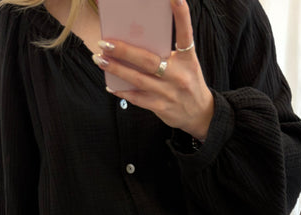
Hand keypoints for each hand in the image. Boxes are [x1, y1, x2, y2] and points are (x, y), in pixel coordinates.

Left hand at [92, 0, 213, 140]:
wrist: (200, 114)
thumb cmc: (187, 82)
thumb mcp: (186, 65)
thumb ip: (167, 54)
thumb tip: (136, 43)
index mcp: (188, 59)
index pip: (185, 33)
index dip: (180, 14)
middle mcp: (179, 74)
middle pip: (148, 60)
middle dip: (124, 50)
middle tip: (104, 42)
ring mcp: (169, 92)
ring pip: (138, 79)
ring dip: (116, 69)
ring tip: (100, 59)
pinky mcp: (161, 107)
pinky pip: (137, 98)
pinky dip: (122, 91)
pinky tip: (110, 85)